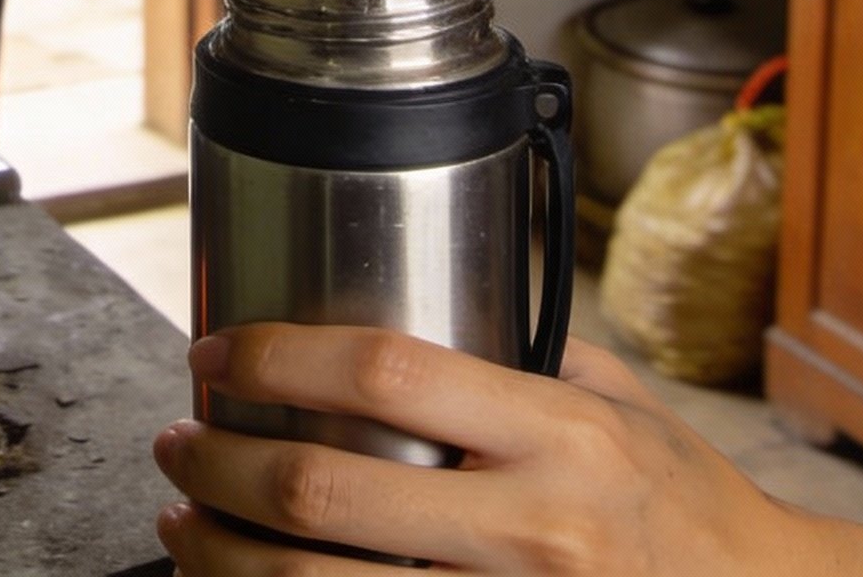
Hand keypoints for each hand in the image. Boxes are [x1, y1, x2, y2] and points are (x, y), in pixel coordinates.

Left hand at [154, 326, 861, 574]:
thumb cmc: (686, 506)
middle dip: (221, 461)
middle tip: (177, 440)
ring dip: (223, 558)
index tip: (218, 351)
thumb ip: (518, 362)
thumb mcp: (620, 405)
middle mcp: (532, 529)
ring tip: (183, 522)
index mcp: (557, 434)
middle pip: (326, 489)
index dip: (277, 354)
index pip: (383, 369)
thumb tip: (403, 310)